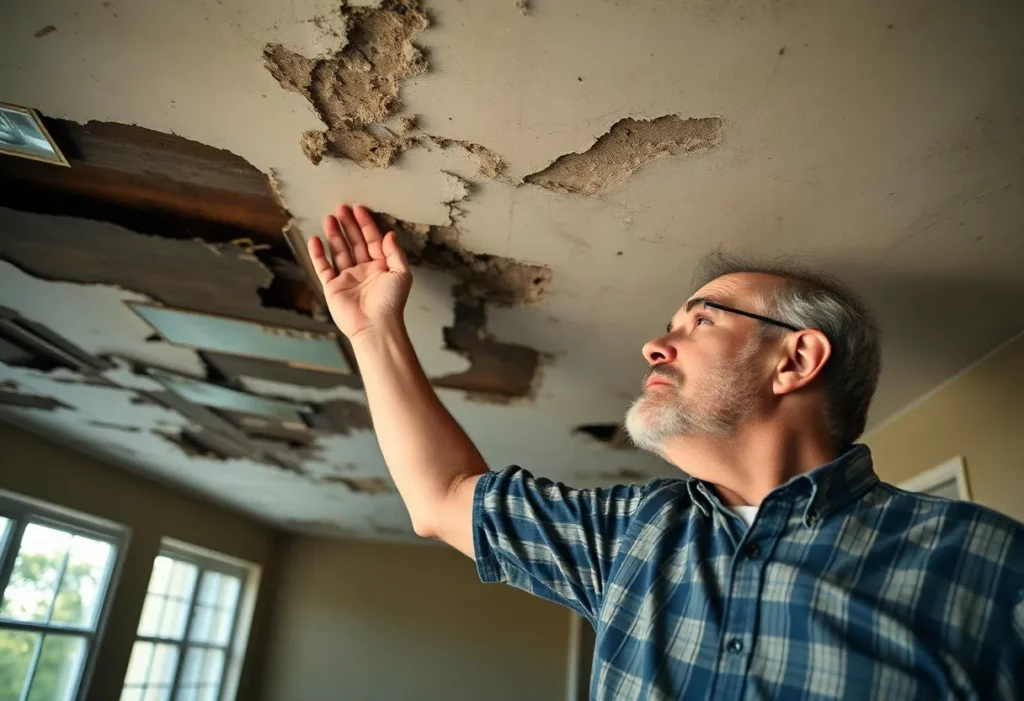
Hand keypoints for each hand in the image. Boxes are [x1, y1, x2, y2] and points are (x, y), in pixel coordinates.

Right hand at [308, 204, 411, 340]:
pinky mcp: (332, 286)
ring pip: (339, 251)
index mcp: (381, 266)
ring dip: (334, 234)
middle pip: (354, 242)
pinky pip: (323, 267)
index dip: (366, 224)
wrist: (375, 325)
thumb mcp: (401, 274)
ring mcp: (347, 277)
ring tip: (328, 218)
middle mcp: (363, 270)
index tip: (359, 209)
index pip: (372, 240)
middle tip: (341, 208)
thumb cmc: (391, 303)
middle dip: (348, 225)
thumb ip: (395, 252)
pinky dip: (318, 254)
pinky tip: (315, 240)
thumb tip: (389, 234)